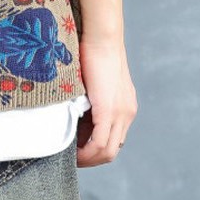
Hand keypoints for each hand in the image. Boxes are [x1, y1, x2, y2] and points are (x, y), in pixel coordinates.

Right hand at [76, 37, 137, 167]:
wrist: (102, 38)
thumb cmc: (93, 57)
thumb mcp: (94, 89)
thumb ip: (91, 109)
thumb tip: (76, 126)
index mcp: (126, 109)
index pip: (114, 143)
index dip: (95, 153)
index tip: (77, 152)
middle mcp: (127, 113)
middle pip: (112, 152)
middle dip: (91, 161)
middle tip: (73, 159)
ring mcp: (121, 113)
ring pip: (108, 151)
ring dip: (88, 159)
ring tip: (72, 156)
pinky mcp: (109, 110)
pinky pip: (100, 143)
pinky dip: (86, 152)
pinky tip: (75, 152)